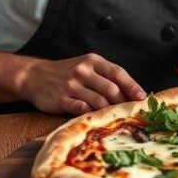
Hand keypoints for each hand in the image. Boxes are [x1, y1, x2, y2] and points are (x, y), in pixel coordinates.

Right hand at [20, 54, 146, 114]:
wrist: (35, 76)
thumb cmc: (67, 73)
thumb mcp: (86, 66)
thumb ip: (105, 76)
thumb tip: (130, 93)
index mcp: (92, 61)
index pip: (118, 73)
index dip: (132, 86)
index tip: (142, 97)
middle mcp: (83, 71)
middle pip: (111, 89)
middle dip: (123, 102)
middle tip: (130, 111)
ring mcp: (71, 85)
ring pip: (99, 101)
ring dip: (109, 110)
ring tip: (115, 117)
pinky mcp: (61, 99)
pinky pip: (81, 108)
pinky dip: (91, 113)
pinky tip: (95, 116)